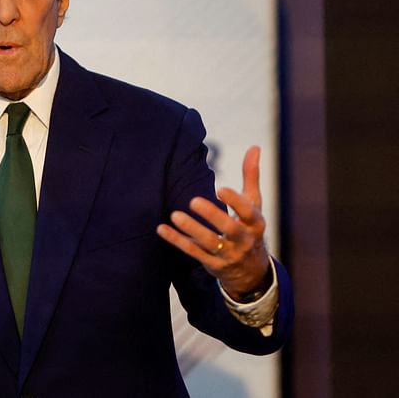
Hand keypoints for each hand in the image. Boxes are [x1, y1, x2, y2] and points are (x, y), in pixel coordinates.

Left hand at [156, 146, 270, 300]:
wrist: (251, 271)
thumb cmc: (249, 228)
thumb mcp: (254, 204)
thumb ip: (251, 176)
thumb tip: (255, 147)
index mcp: (255, 223)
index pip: (248, 212)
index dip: (236, 201)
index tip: (220, 189)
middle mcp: (243, 240)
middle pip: (229, 228)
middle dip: (212, 215)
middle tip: (193, 201)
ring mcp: (227, 254)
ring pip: (208, 243)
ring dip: (191, 229)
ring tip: (175, 215)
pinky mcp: (212, 264)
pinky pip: (193, 253)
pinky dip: (177, 241)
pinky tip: (162, 229)